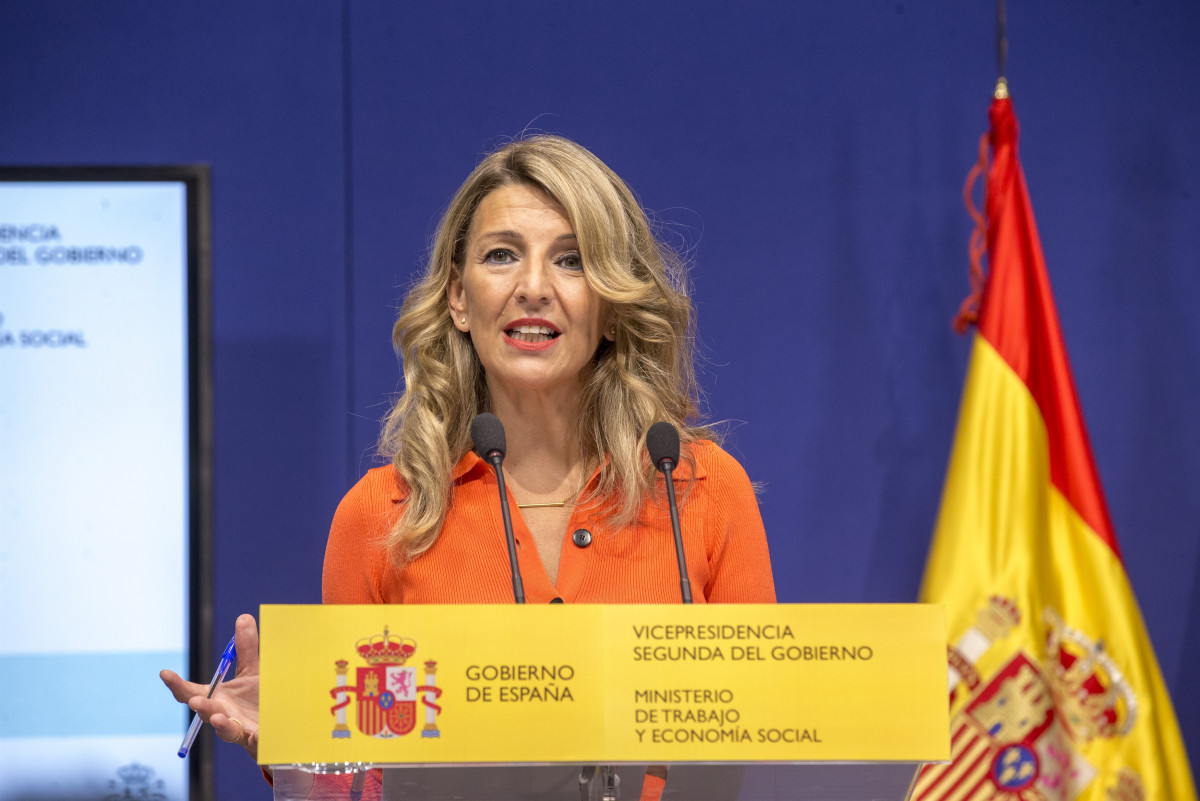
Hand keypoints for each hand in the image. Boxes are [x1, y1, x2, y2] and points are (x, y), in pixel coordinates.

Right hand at [161, 613, 260, 758]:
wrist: (279, 725)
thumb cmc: (259, 700)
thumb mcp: (253, 672)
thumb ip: (246, 649)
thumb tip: (244, 617)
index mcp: (217, 699)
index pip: (191, 693)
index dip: (177, 685)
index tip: (164, 673)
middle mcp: (223, 715)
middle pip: (206, 713)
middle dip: (200, 706)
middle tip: (195, 700)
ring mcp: (238, 730)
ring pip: (225, 730)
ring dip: (220, 723)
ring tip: (218, 716)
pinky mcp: (256, 741)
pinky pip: (255, 741)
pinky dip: (255, 737)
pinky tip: (257, 733)